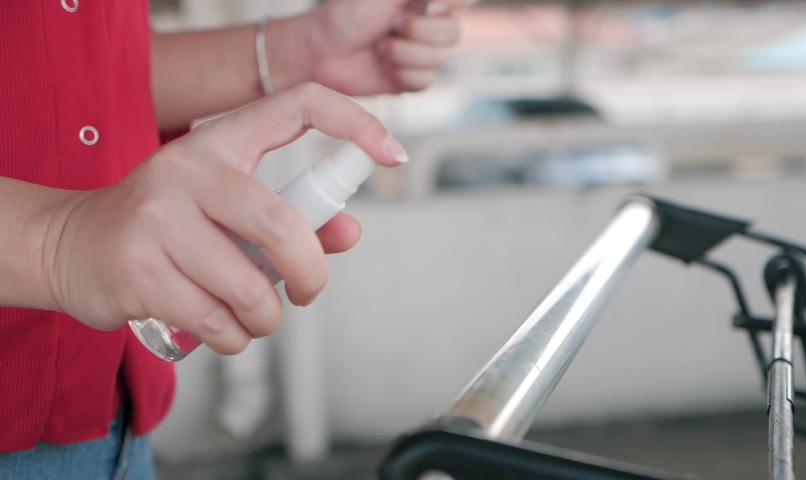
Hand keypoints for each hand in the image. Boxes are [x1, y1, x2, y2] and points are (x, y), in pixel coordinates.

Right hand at [43, 83, 406, 354]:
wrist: (72, 245)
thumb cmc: (167, 226)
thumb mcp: (228, 208)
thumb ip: (295, 218)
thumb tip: (348, 232)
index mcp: (219, 143)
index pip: (297, 105)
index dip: (354, 121)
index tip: (391, 153)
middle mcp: (187, 171)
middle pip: (283, 225)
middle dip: (310, 275)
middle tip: (308, 291)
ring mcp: (157, 219)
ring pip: (251, 289)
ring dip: (266, 318)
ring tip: (252, 314)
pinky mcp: (138, 270)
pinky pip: (217, 322)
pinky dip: (233, 338)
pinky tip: (219, 326)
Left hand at [296, 0, 474, 95]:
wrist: (321, 52)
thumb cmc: (347, 15)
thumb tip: (444, 1)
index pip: (463, 1)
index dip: (452, 4)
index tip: (430, 5)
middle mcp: (426, 24)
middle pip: (454, 33)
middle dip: (422, 32)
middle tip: (393, 25)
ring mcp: (419, 53)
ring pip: (438, 59)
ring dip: (405, 54)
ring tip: (379, 47)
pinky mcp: (410, 79)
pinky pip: (426, 81)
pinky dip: (403, 74)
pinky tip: (383, 67)